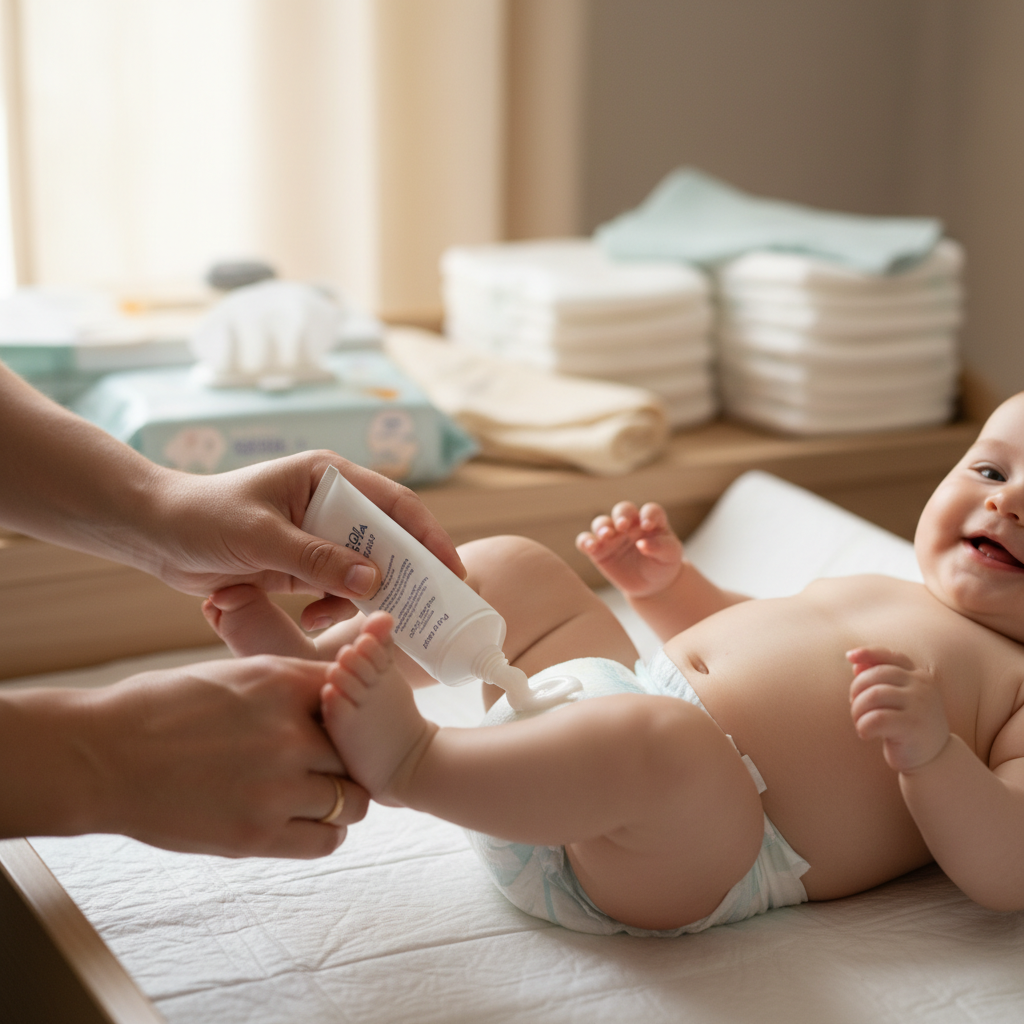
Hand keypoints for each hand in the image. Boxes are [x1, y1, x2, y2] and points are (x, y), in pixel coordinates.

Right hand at [78, 655, 369, 856]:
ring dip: (341, 799)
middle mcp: (288, 735)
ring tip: (319, 795)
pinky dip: (326, 833)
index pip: (353, 698)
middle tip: (332, 765)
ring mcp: (275, 789)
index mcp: (281, 684)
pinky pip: (324, 840)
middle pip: (358, 753)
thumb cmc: (162, 708)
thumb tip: (336, 695)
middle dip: (349, 760)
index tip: (340, 726)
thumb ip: (288, 686)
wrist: (101, 756)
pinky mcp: (255, 836)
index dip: (350, 714)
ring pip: (352, 801)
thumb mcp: (233, 674)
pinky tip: (308, 821)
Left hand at [146, 450, 465, 628]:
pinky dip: (335, 606)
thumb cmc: (202, 517)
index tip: (451, 570)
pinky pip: (338, 588)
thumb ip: (316, 559)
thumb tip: (374, 582)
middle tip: (425, 606)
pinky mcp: (303, 563)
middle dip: (405, 572)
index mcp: (329, 477)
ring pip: (365, 568)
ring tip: (352, 619)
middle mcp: (330, 503)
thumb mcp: (260, 537)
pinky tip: (314, 617)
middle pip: (388, 538)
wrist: (153, 533)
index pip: (395, 503)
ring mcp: (318, 535)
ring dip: (364, 596)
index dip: (428, 535)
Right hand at [576, 501, 683, 597]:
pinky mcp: (598, 550)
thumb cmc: (663, 564)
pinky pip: (586, 541)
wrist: (652, 585)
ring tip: (605, 535)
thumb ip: (660, 547)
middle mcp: (630, 524)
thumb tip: (642, 544)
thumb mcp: (670, 555)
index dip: (648, 514)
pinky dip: (585, 541)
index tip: (648, 526)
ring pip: (602, 523)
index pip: (650, 510)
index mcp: (651, 521)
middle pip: (623, 510)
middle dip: (621, 515)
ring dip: (602, 526)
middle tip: (623, 525)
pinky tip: (589, 547)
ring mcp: (612, 536)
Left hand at [848, 647, 950, 772]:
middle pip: (875, 675)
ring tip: (860, 723)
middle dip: (856, 691)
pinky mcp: (913, 725)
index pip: (891, 657)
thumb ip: (881, 681)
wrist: (934, 760)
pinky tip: (866, 734)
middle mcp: (922, 686)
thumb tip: (855, 664)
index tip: (849, 657)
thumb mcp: (898, 700)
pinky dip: (863, 726)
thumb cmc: (908, 726)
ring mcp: (920, 704)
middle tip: (856, 709)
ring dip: (857, 710)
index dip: (868, 653)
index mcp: (918, 676)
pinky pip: (876, 718)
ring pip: (873, 695)